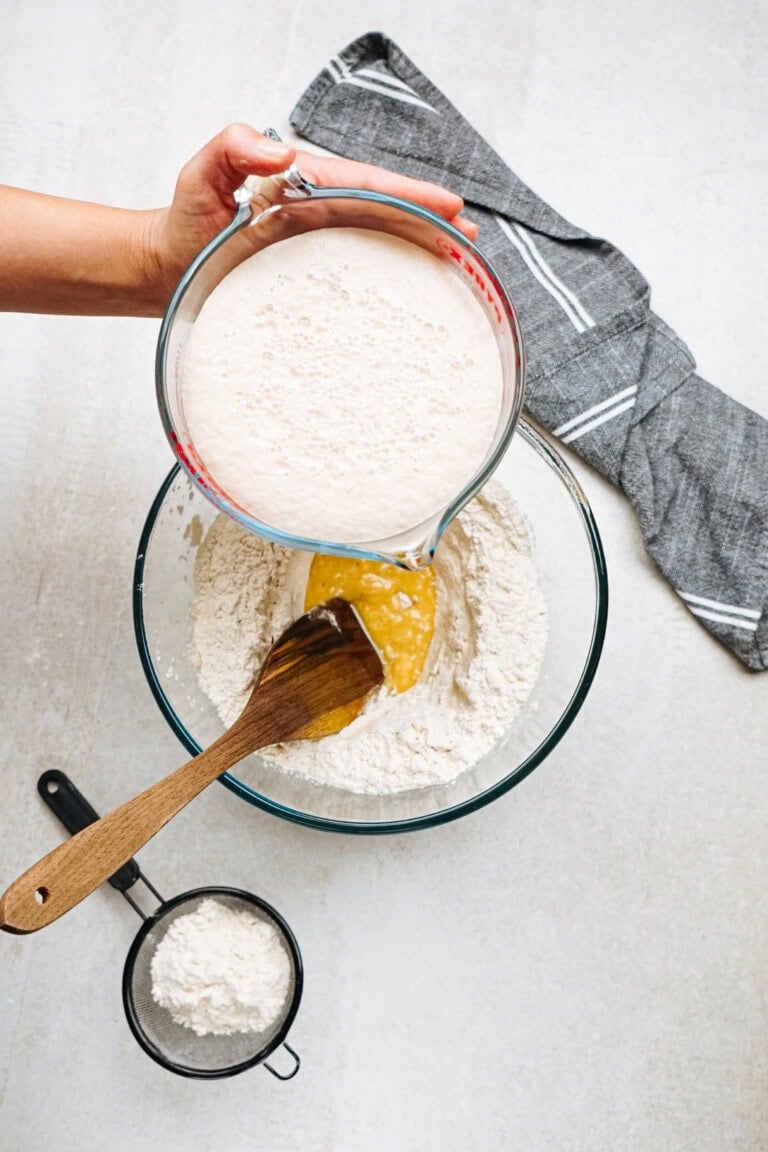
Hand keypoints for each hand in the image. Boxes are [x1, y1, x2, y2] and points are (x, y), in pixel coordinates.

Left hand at [146, 123, 478, 303]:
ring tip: (459, 257)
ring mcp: (317, 245)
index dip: (406, 193)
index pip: (363, 183)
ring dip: (419, 245)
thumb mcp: (200, 174)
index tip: (444, 203)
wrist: (165, 267)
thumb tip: (279, 150)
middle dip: (427, 218)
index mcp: (302, 185)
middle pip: (383, 209)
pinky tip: (417, 291)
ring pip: (378, 238)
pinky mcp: (312, 277)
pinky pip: (358, 272)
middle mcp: (317, 212)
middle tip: (469, 235)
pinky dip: (391, 275)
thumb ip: (232, 148)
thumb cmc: (184, 222)